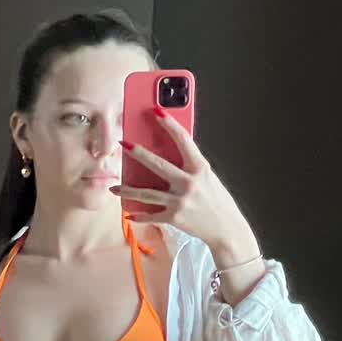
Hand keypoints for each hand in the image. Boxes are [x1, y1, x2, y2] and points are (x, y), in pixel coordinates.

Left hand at [112, 110, 258, 265]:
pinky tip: (129, 213)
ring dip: (127, 190)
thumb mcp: (208, 178)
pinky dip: (139, 215)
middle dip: (138, 153)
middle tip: (123, 144)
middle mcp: (189, 183)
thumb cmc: (217, 201)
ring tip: (115, 187)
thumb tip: (169, 153)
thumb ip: (191, 166)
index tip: (157, 111)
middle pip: (157, 164)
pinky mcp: (174, 217)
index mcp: (200, 168)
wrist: (226, 229)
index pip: (183, 140)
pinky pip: (151, 215)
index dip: (169, 124)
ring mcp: (180, 201)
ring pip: (146, 193)